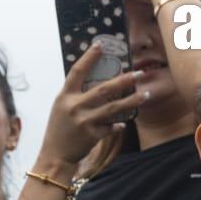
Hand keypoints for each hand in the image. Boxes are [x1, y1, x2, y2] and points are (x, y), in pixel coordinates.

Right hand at [37, 43, 147, 167]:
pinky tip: (124, 122)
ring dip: (132, 101)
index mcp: (65, 96)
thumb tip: (97, 79)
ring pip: (114, 108)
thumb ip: (76, 95)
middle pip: (104, 89)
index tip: (101, 44)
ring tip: (145, 94)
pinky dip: (118, 124)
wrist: (54, 155)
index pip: (77, 71)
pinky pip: (111, 127)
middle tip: (139, 73)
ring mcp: (84, 122)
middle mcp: (75, 107)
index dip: (89, 57)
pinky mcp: (92, 136)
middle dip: (124, 80)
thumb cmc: (59, 129)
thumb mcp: (61, 108)